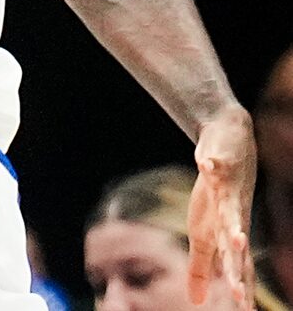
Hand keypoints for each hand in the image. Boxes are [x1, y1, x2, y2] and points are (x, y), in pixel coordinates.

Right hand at [189, 102, 255, 306]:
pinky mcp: (218, 161)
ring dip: (232, 223)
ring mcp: (227, 188)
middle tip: (238, 292)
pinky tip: (206, 165)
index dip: (241, 287)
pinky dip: (209, 165)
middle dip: (235, 266)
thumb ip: (201, 267)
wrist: (229, 146)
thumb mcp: (204, 234)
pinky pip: (213, 163)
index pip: (238, 265)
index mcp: (229, 234)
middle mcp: (233, 215)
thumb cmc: (217, 197)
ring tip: (236, 239)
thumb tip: (196, 302)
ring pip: (230, 208)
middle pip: (234, 244)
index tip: (244, 310)